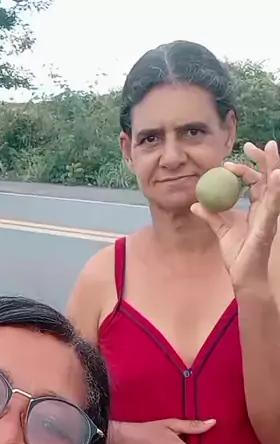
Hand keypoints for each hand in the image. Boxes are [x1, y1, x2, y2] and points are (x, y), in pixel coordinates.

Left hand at [191, 140, 279, 288]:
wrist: (243, 276)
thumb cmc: (239, 255)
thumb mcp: (221, 230)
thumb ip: (211, 216)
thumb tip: (196, 204)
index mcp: (258, 208)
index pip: (256, 182)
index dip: (246, 169)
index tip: (229, 163)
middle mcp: (266, 209)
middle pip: (269, 178)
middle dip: (264, 159)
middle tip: (253, 145)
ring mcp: (269, 216)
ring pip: (274, 186)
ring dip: (274, 166)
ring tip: (270, 148)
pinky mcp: (269, 225)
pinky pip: (273, 204)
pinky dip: (276, 188)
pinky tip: (276, 175)